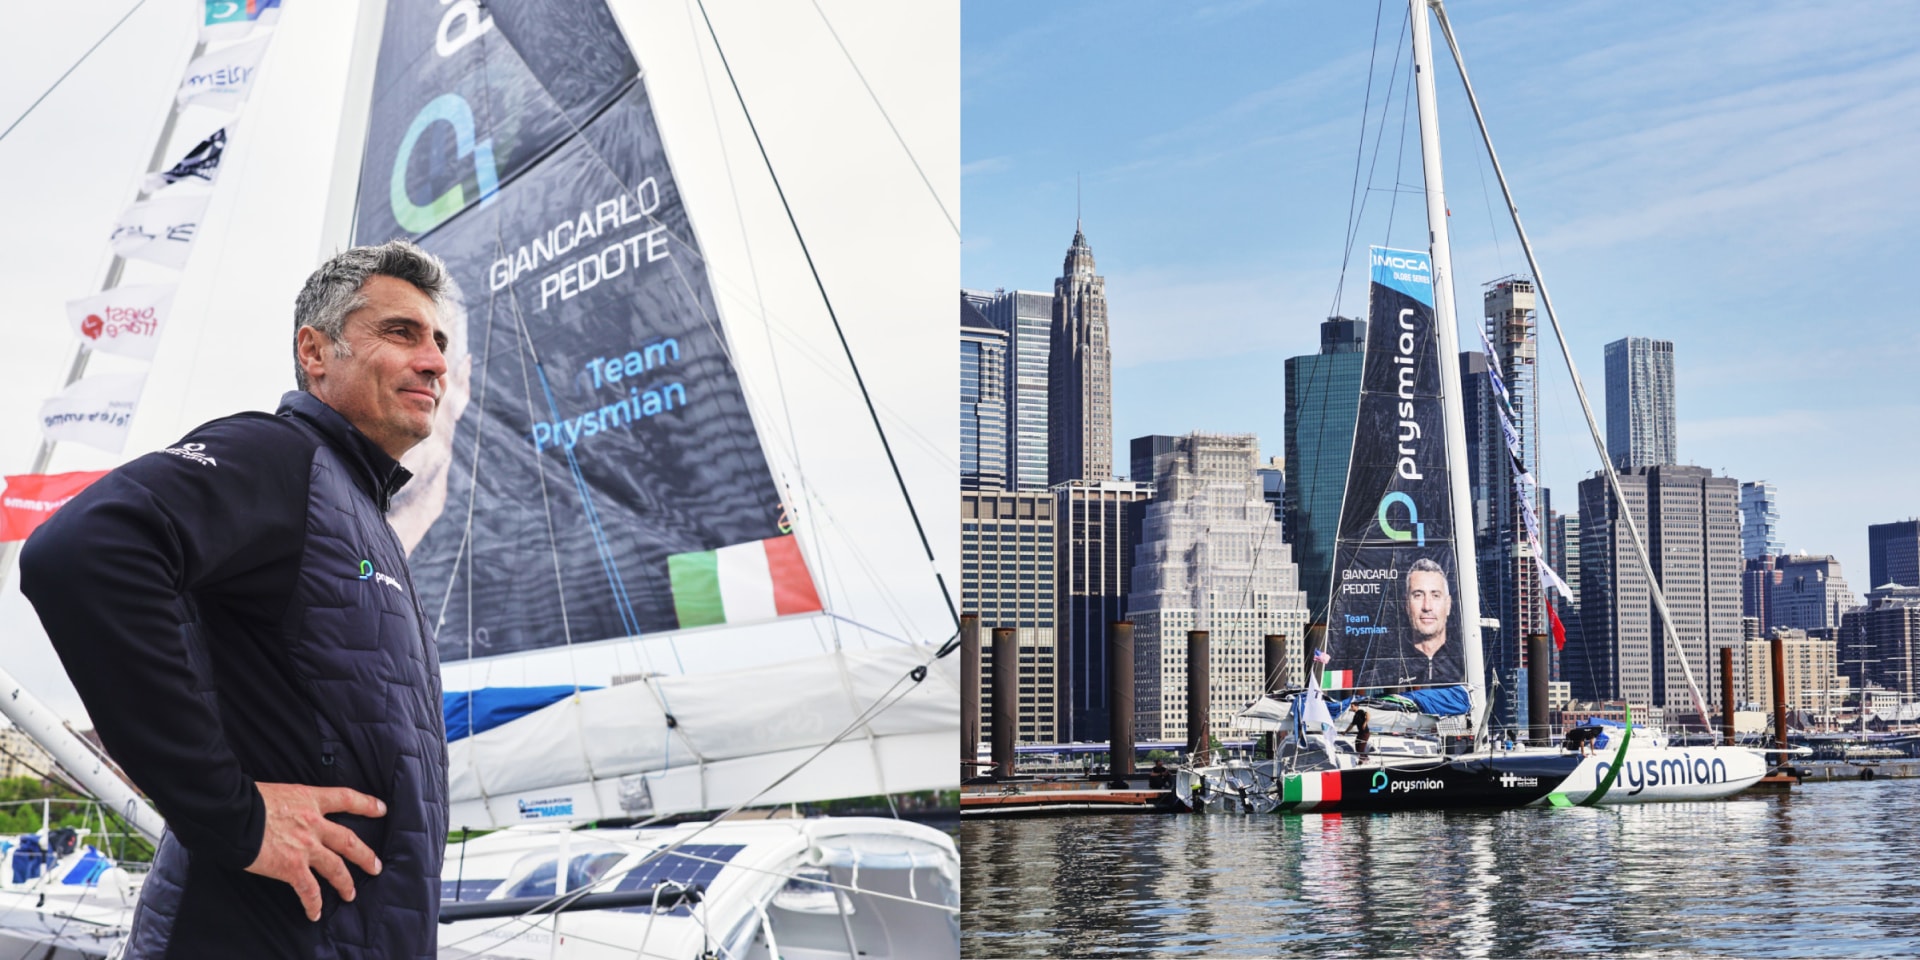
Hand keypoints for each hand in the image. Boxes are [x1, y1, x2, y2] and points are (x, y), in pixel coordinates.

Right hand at [245, 782, 385, 920]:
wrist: (234, 814)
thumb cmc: (247, 798)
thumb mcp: (279, 792)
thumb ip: (292, 803)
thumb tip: (289, 811)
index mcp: (310, 800)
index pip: (345, 798)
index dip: (366, 804)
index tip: (381, 809)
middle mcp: (314, 823)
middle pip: (348, 840)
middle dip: (365, 854)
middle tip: (376, 865)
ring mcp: (305, 846)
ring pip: (335, 867)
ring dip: (345, 883)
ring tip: (351, 894)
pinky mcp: (291, 867)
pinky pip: (308, 889)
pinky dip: (313, 903)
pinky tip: (314, 913)